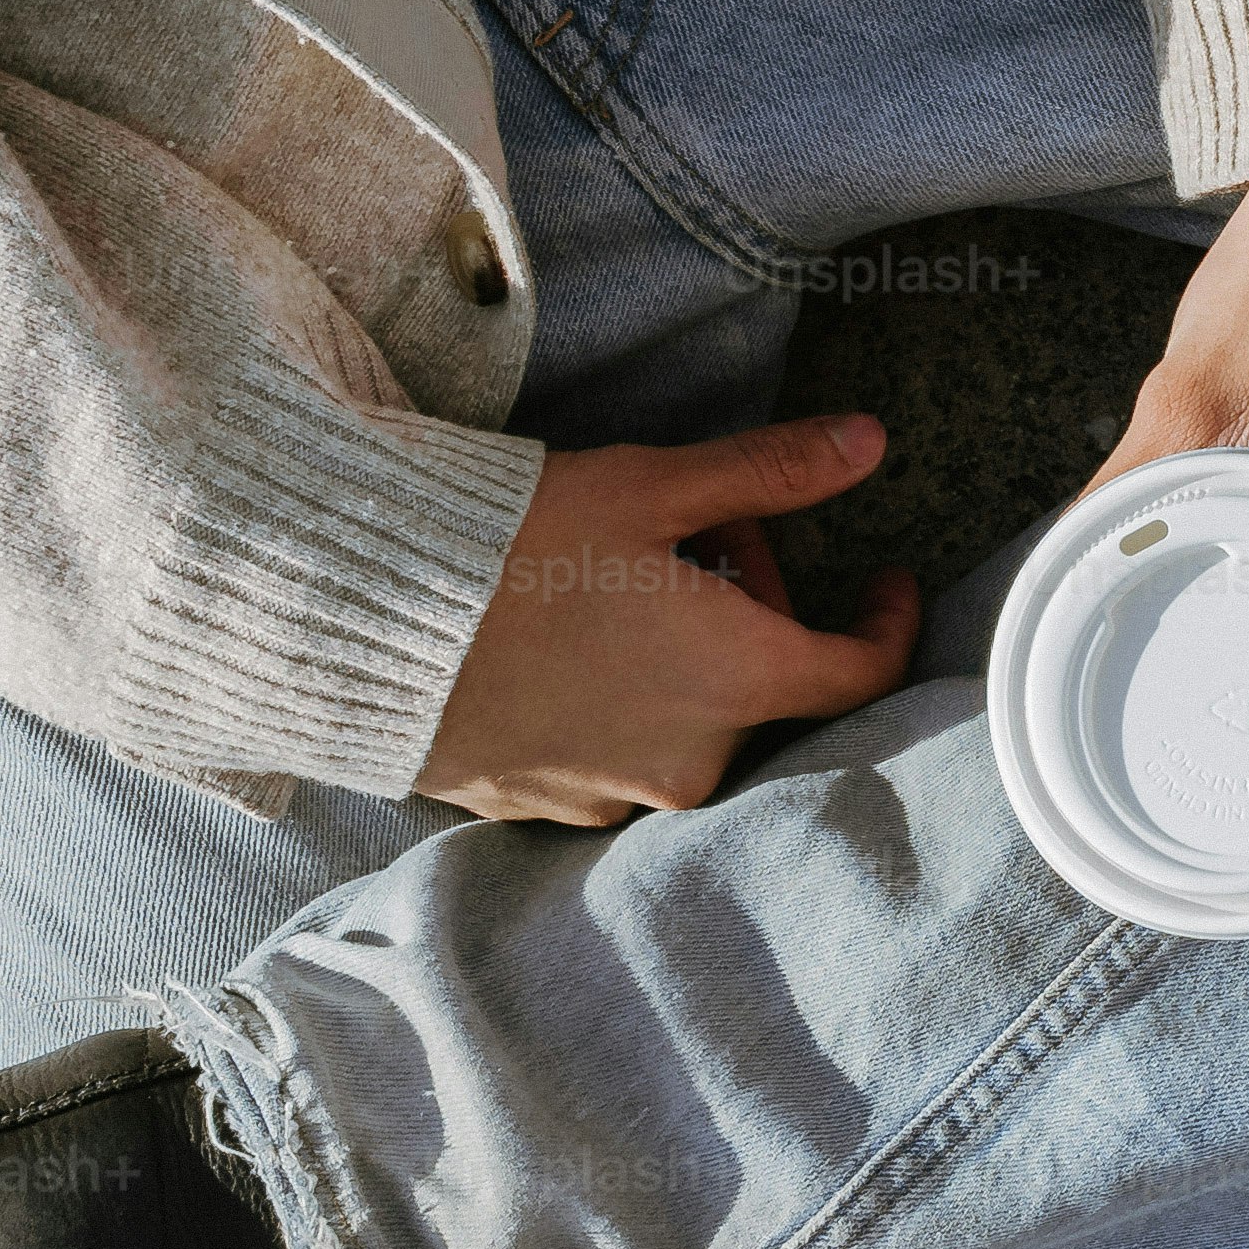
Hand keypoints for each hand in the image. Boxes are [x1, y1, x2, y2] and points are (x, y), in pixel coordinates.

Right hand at [418, 415, 921, 825]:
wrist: (363, 629)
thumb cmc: (514, 548)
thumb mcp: (651, 486)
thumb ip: (769, 471)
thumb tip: (869, 441)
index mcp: (738, 682)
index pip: (858, 671)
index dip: (886, 622)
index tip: (884, 579)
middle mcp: (694, 758)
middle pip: (762, 679)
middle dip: (749, 603)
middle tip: (689, 530)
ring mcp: (619, 793)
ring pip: (691, 714)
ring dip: (683, 652)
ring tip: (613, 577)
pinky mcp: (552, 807)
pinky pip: (620, 747)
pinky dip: (622, 693)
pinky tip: (564, 636)